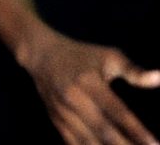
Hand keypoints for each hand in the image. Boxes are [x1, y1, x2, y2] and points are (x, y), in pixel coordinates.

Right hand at [17, 29, 159, 144]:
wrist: (42, 56)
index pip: (116, 111)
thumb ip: (134, 71)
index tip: (154, 143)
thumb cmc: (82, 56)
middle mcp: (73, 100)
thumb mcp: (108, 56)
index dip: (136, 130)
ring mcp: (62, 112)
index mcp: (88, 83)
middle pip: (102, 131)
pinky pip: (73, 143)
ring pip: (87, 141)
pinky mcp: (56, 121)